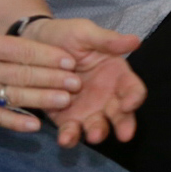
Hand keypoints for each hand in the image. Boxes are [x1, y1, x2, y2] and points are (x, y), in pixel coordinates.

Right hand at [0, 0, 82, 133]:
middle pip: (22, 75)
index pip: (20, 50)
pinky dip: (13, 123)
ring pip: (13, 97)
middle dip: (53, 79)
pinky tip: (33, 126)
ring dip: (41, 99)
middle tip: (78, 83)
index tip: (70, 59)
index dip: (47, 56)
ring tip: (65, 101)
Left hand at [21, 17, 144, 146]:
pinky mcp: (65, 119)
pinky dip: (70, 137)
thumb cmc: (65, 35)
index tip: (129, 103)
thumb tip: (136, 41)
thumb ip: (108, 40)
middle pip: (121, 114)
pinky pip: (71, 131)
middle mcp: (106, 96)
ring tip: (92, 136)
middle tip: (124, 134)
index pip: (132, 89)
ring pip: (97, 126)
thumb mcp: (85, 32)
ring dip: (97, 132)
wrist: (34, 43)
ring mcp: (86, 109)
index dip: (135, 97)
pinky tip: (65, 138)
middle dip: (124, 124)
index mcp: (116, 74)